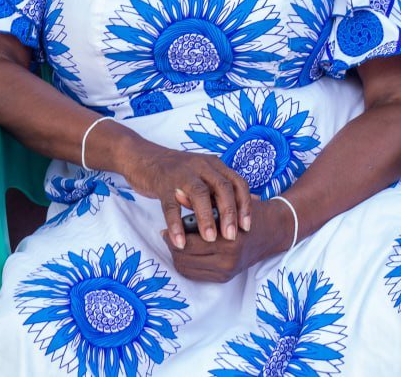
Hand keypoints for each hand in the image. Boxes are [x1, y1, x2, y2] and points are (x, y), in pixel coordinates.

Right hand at [118, 142, 251, 247]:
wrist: (142, 157)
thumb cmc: (178, 171)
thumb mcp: (205, 173)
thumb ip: (226, 186)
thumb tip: (257, 200)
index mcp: (213, 164)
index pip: (237, 182)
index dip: (245, 205)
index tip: (247, 227)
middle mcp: (200, 166)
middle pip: (222, 187)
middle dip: (229, 213)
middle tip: (231, 236)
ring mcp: (181, 173)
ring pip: (199, 194)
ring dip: (207, 218)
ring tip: (210, 239)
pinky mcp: (162, 183)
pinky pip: (170, 205)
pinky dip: (176, 225)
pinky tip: (180, 242)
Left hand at [164, 196, 292, 282]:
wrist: (270, 231)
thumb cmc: (245, 212)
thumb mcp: (224, 201)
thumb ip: (200, 199)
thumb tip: (176, 193)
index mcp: (229, 242)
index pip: (190, 244)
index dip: (174, 235)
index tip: (165, 227)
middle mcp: (228, 261)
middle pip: (185, 259)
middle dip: (173, 247)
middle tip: (167, 234)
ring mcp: (227, 272)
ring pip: (188, 269)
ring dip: (178, 256)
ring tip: (175, 241)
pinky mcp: (225, 278)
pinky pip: (195, 275)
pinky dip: (186, 264)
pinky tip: (184, 251)